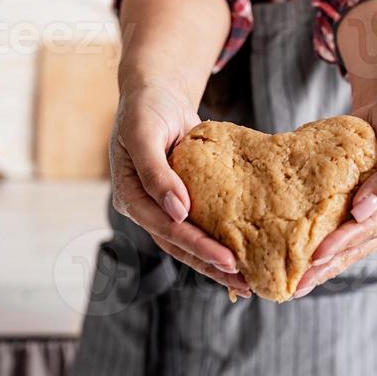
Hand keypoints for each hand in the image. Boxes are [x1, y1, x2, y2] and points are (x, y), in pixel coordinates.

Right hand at [110, 80, 251, 298]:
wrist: (156, 93)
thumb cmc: (147, 109)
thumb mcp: (145, 134)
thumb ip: (157, 172)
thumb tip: (178, 210)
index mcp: (130, 196)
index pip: (165, 229)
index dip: (196, 245)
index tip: (227, 259)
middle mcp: (145, 207)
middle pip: (178, 244)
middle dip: (210, 264)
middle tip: (244, 282)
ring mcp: (162, 205)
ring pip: (189, 241)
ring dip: (215, 261)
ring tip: (246, 282)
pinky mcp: (182, 198)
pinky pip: (200, 223)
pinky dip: (218, 238)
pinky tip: (243, 252)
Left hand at [292, 81, 376, 297]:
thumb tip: (363, 212)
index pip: (375, 228)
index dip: (347, 241)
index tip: (318, 253)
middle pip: (358, 245)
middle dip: (329, 265)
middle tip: (298, 284)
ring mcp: (373, 210)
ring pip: (347, 243)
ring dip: (322, 263)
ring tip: (295, 284)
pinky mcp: (355, 201)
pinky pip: (336, 223)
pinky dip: (319, 238)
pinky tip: (297, 254)